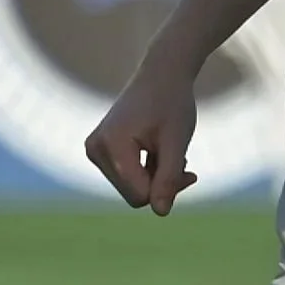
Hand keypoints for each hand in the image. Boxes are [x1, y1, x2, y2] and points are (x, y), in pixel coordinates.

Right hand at [84, 54, 198, 215]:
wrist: (162, 72)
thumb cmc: (172, 102)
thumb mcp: (177, 140)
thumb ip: (169, 177)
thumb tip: (161, 213)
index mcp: (111, 145)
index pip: (140, 195)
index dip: (168, 188)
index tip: (189, 171)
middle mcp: (95, 149)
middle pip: (134, 194)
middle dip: (161, 183)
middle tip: (185, 163)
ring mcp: (95, 149)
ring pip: (131, 187)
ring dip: (156, 176)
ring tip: (171, 152)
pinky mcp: (100, 149)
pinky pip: (126, 177)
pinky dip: (147, 169)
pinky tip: (161, 150)